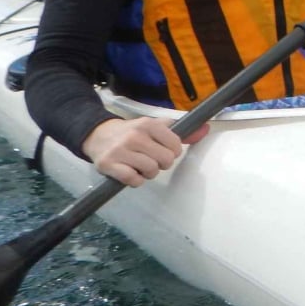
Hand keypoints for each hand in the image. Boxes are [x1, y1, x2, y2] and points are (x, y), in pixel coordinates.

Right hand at [81, 116, 207, 187]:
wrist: (98, 135)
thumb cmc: (133, 133)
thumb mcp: (155, 127)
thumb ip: (181, 131)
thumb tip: (206, 129)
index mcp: (148, 124)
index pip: (176, 145)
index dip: (173, 152)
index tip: (164, 151)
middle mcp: (134, 136)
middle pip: (165, 160)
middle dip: (162, 164)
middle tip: (152, 160)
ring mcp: (120, 150)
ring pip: (150, 171)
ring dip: (149, 173)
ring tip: (140, 166)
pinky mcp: (108, 165)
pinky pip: (134, 180)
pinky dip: (136, 181)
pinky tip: (131, 172)